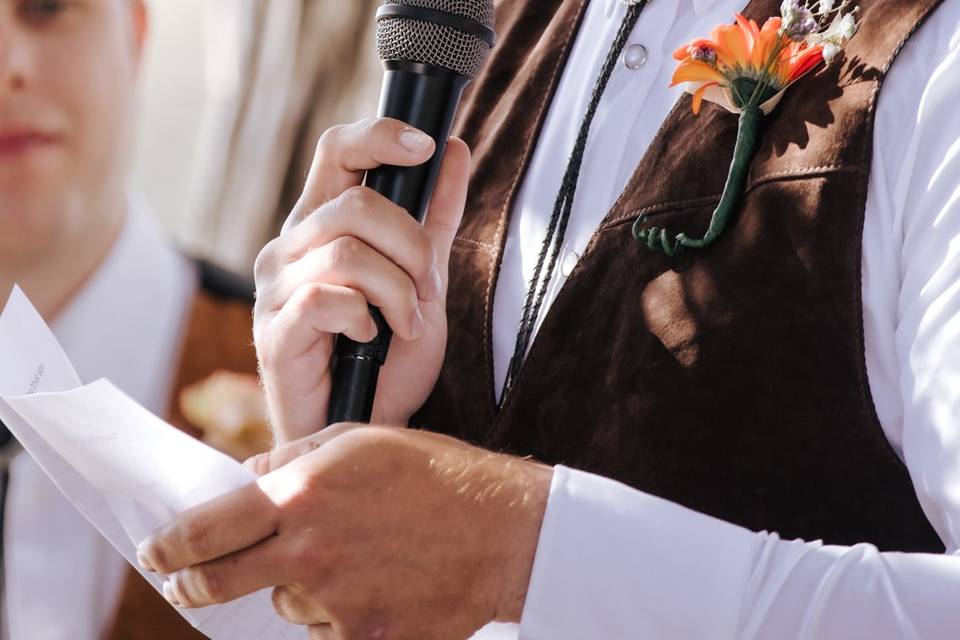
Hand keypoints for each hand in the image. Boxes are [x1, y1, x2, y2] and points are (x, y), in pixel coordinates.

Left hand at [137, 425, 552, 639]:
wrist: (502, 530)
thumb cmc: (433, 473)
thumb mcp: (359, 441)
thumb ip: (292, 460)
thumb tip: (246, 479)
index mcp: (301, 495)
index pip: (205, 530)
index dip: (170, 546)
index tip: (156, 553)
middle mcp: (308, 553)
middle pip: (218, 583)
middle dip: (194, 585)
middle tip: (188, 584)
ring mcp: (336, 603)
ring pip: (284, 604)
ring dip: (295, 587)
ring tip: (346, 559)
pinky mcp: (364, 638)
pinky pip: (325, 630)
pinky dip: (335, 611)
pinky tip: (373, 582)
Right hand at [253, 118, 470, 442]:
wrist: (365, 424)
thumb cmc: (385, 356)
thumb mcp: (422, 278)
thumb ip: (435, 218)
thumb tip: (455, 149)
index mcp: (320, 224)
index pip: (336, 151)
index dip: (379, 138)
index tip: (427, 146)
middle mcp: (290, 246)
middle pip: (355, 205)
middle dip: (410, 247)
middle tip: (427, 287)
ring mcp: (275, 288)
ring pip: (347, 253)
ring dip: (397, 291)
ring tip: (406, 322)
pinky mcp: (274, 330)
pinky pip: (329, 298)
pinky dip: (366, 318)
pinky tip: (369, 339)